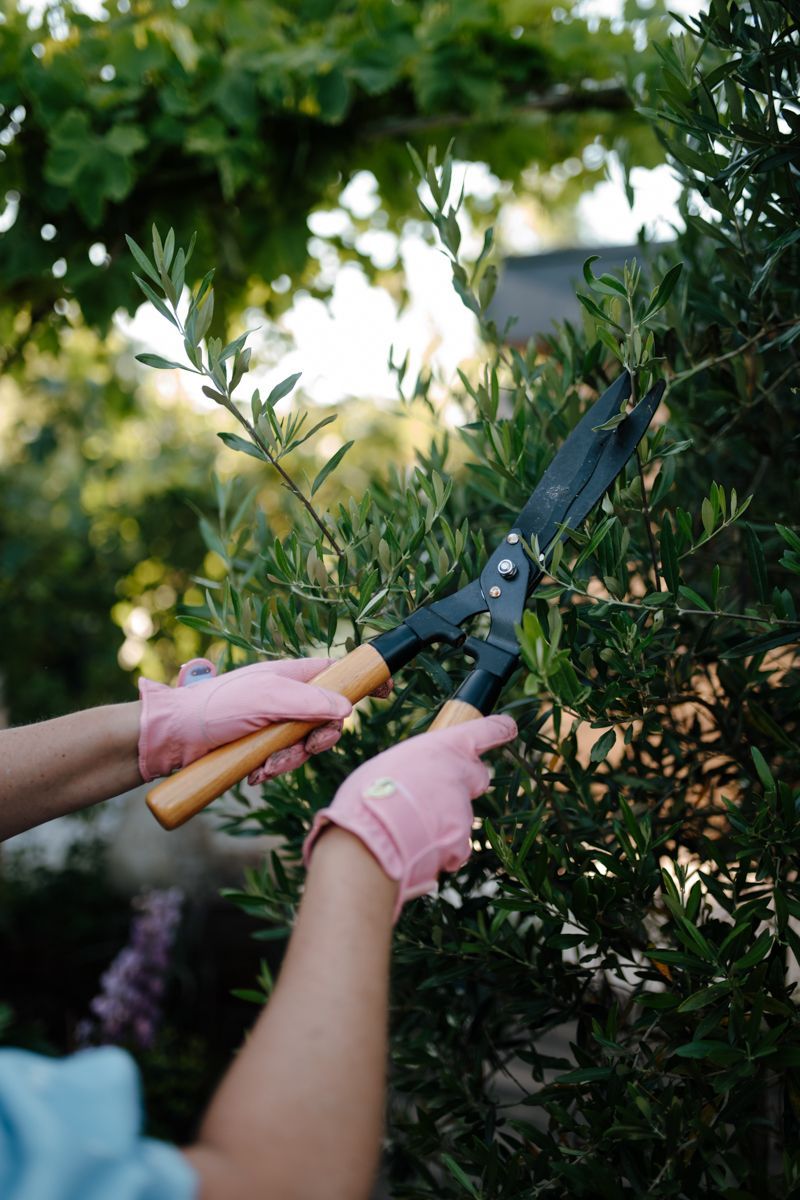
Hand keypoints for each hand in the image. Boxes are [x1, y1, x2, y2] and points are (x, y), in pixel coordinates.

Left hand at [138, 657, 356, 782]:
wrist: (173, 738)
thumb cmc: (216, 708)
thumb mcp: (266, 699)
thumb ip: (309, 702)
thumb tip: (347, 708)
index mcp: (291, 675)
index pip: (337, 671)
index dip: (361, 680)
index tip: (384, 691)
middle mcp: (286, 697)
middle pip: (328, 718)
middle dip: (317, 739)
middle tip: (304, 747)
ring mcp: (274, 723)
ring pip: (306, 745)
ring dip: (289, 760)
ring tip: (263, 766)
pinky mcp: (261, 748)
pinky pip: (283, 762)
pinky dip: (272, 770)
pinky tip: (253, 773)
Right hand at [303, 714, 516, 917]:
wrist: (373, 836)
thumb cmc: (368, 795)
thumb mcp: (385, 767)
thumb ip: (409, 770)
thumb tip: (408, 786)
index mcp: (444, 747)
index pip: (483, 731)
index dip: (498, 729)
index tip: (509, 727)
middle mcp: (461, 775)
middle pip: (477, 776)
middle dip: (463, 784)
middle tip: (433, 794)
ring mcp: (464, 810)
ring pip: (459, 816)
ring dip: (440, 822)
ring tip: (405, 829)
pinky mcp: (462, 842)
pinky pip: (454, 847)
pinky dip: (440, 851)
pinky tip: (415, 851)